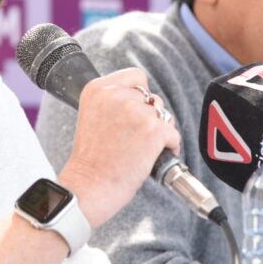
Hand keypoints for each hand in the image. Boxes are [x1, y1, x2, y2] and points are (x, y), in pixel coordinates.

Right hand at [58, 68, 179, 227]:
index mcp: (98, 89)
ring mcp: (136, 111)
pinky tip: (153, 158)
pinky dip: (170, 146)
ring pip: (163, 115)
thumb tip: (144, 99)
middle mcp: (116, 95)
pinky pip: (173, 134)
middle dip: (149, 117)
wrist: (89, 187)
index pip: (136, 76)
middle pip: (151, 97)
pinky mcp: (153, 130)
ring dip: (158, 131)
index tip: (134, 112)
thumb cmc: (91, 161)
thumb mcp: (93, 116)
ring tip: (140, 150)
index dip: (140, 95)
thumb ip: (114, 102)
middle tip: (135, 139)